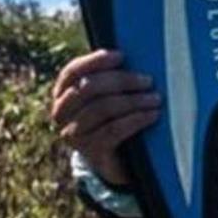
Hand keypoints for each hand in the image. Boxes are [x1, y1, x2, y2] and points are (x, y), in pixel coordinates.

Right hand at [49, 49, 159, 185]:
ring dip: (133, 101)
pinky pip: (113, 130)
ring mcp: (73, 134)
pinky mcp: (90, 152)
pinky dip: (136, 120)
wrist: (116, 163)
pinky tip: (152, 115)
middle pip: (88, 89)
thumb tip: (136, 54)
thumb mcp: (109, 98)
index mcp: (62, 94)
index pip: (72, 72)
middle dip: (121, 81)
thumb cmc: (115, 119)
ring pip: (101, 109)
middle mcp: (61, 113)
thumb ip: (112, 80)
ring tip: (156, 99)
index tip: (121, 56)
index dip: (95, 61)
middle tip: (148, 81)